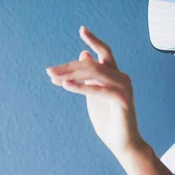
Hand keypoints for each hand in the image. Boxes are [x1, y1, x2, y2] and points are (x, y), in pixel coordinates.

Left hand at [46, 26, 145, 157]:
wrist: (124, 144)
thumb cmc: (109, 120)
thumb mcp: (95, 94)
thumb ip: (90, 76)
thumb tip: (83, 54)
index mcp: (116, 75)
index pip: (105, 52)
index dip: (94, 40)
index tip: (82, 29)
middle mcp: (122, 78)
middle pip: (93, 63)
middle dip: (69, 66)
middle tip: (50, 71)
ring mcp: (124, 88)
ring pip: (94, 72)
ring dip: (71, 74)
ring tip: (54, 78)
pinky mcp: (122, 99)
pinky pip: (97, 89)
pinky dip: (80, 86)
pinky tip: (65, 85)